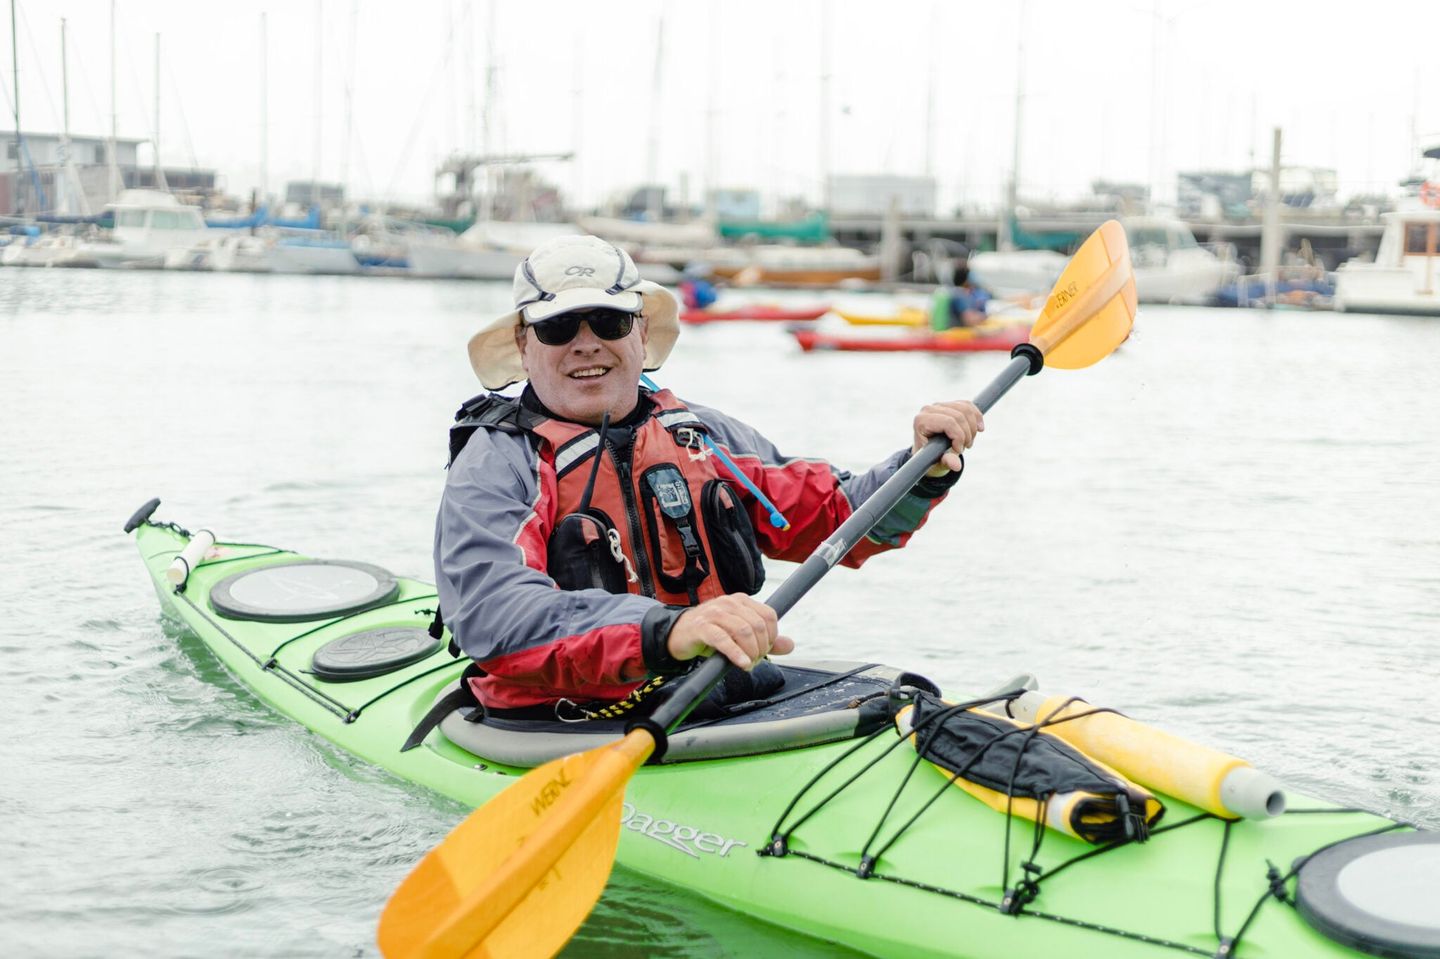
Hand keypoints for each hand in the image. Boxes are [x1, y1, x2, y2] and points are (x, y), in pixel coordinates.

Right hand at [666, 594, 793, 670]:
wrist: (679, 634)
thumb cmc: (712, 634)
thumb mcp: (740, 635)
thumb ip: (765, 639)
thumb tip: (790, 645)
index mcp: (741, 601)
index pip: (769, 615)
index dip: (771, 636)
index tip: (765, 651)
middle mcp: (729, 603)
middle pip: (758, 625)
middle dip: (761, 648)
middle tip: (754, 661)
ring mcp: (715, 613)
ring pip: (743, 631)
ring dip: (750, 653)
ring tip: (748, 664)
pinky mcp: (702, 627)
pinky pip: (723, 640)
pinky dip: (736, 653)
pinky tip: (742, 664)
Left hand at [912, 400, 983, 475]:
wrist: (929, 454)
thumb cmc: (931, 458)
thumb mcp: (938, 462)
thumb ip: (947, 461)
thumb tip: (956, 466)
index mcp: (921, 421)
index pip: (949, 422)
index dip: (959, 436)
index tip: (958, 450)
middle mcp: (929, 410)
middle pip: (959, 416)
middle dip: (967, 434)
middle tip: (965, 447)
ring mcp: (939, 405)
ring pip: (966, 409)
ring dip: (973, 428)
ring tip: (968, 442)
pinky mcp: (949, 405)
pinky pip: (968, 406)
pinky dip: (977, 417)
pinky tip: (980, 428)